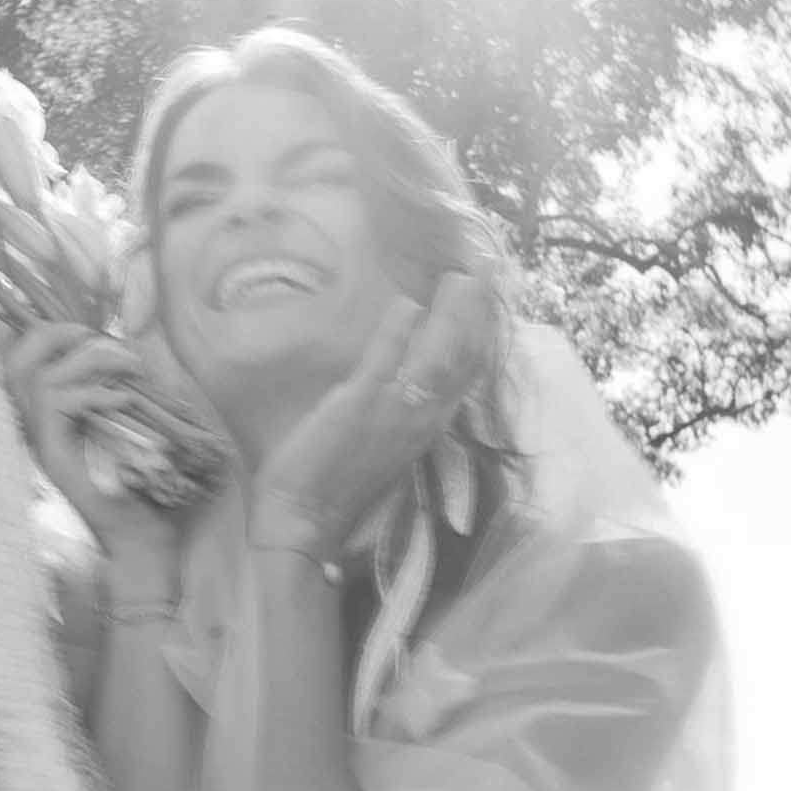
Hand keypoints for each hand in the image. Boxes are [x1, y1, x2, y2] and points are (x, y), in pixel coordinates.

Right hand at [2, 321, 180, 559]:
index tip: (89, 330)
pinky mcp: (54, 458)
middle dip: (54, 334)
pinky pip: (58, 406)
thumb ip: (115, 392)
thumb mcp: (128, 427)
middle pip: (16, 362)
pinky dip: (94, 394)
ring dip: (88, 362)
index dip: (47, 334)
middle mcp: (36, 428)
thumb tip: (127, 352)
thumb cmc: (141, 486)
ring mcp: (42, 444)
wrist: (141, 538)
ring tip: (128, 369)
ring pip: (40, 379)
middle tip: (95, 336)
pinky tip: (124, 399)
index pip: (20, 361)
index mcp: (48, 417)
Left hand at [249, 270, 494, 557]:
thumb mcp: (380, 442)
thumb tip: (401, 367)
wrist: (304, 521)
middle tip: (485, 269)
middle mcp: (422, 419)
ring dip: (454, 314)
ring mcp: (393, 411)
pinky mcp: (359, 404)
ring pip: (438, 356)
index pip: (466, 374)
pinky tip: (409, 303)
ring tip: (462, 277)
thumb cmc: (334, 484)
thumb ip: (395, 406)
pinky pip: (387, 360)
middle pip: (464, 358)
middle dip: (478, 312)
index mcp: (427, 427)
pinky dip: (400, 330)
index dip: (480, 333)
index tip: (486, 298)